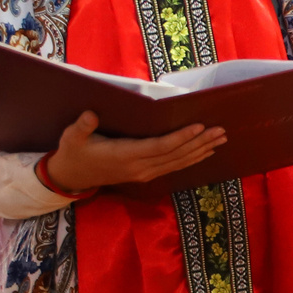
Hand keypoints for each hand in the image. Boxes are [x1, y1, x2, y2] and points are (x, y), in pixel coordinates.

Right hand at [42, 111, 223, 192]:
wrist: (71, 178)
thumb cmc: (73, 153)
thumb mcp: (71, 138)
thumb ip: (82, 127)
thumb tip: (90, 115)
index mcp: (124, 155)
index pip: (159, 146)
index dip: (181, 138)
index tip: (199, 127)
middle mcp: (139, 167)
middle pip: (176, 155)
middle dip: (200, 142)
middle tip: (221, 131)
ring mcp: (144, 173)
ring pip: (179, 162)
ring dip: (201, 150)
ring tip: (221, 139)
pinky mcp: (146, 175)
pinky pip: (174, 167)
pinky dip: (192, 158)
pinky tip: (206, 151)